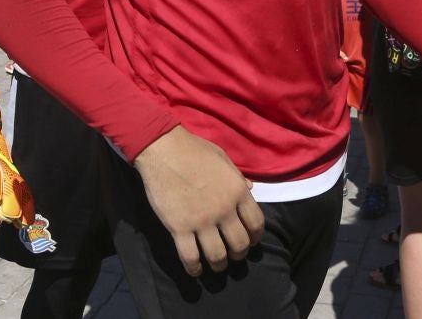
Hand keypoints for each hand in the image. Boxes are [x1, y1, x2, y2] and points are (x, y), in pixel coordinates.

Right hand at [133, 125, 265, 275]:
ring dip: (220, 265)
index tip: (251, 241)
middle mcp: (224, 210)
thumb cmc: (195, 150)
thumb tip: (250, 189)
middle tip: (234, 255)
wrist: (164, 151)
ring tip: (217, 265)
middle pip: (240, 244)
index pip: (256, 223)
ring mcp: (201, 221)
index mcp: (237, 191)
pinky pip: (190, 257)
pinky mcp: (179, 228)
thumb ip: (238, 178)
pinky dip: (195, 269)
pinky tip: (196, 270)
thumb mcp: (224, 159)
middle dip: (239, 254)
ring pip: (218, 255)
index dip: (256, 237)